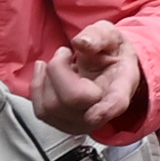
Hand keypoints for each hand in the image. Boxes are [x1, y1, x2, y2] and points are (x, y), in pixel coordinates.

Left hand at [29, 18, 149, 136]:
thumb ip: (99, 36)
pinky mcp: (65, 125)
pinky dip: (37, 87)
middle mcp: (104, 111)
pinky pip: (41, 112)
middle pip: (73, 98)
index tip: (94, 114)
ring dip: (46, 77)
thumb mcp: (110, 35)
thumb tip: (82, 43)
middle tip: (65, 53)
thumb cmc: (110, 52)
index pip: (116, 102)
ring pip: (52, 106)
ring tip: (58, 61)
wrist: (107, 67)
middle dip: (58, 69)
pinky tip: (45, 73)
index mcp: (122, 85)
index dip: (106, 109)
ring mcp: (84, 122)